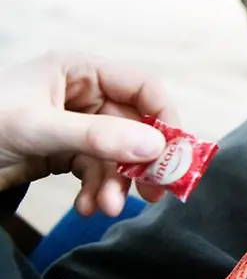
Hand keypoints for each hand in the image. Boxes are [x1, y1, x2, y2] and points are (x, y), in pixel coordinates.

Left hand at [0, 52, 179, 215]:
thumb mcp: (41, 129)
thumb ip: (99, 137)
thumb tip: (155, 148)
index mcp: (80, 70)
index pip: (142, 87)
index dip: (163, 118)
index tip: (173, 153)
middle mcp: (83, 94)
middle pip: (134, 125)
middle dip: (139, 162)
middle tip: (154, 193)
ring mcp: (75, 124)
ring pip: (116, 154)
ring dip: (115, 183)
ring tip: (106, 208)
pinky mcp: (64, 151)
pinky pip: (95, 170)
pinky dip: (95, 190)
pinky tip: (86, 207)